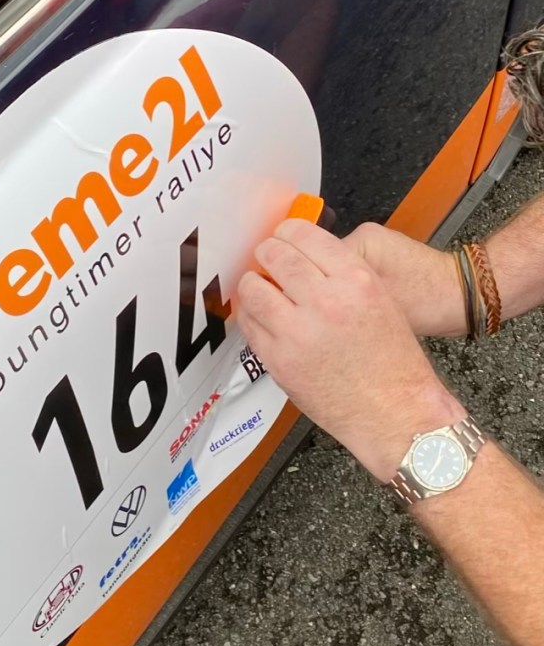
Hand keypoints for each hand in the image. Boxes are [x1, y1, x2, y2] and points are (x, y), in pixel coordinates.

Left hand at [237, 221, 465, 480]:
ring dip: (253, 282)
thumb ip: (342, 273)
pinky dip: (249, 313)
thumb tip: (304, 253)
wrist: (396, 414)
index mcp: (356, 280)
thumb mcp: (382, 299)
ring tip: (259, 285)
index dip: (287, 232)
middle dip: (267, 252)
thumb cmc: (394, 362)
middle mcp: (325, 301)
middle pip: (275, 255)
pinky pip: (249, 323)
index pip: (305, 235)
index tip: (283, 236)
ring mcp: (297, 331)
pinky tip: (258, 313)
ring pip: (253, 287)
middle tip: (266, 257)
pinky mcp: (278, 360)